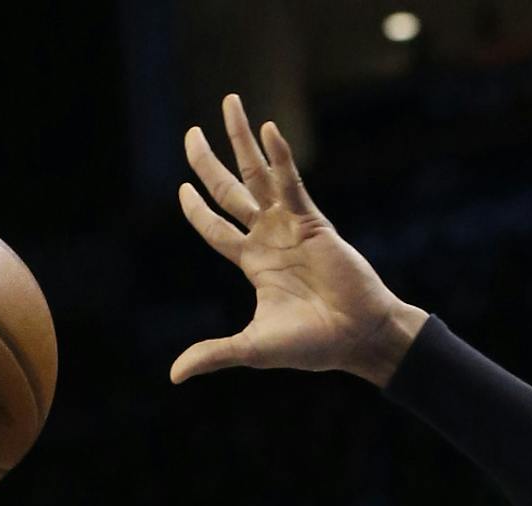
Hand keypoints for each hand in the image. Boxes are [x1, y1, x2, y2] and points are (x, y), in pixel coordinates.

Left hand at [172, 94, 426, 387]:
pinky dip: (281, 156)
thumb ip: (214, 353)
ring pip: (259, 174)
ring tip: (229, 102)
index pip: (216, 229)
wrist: (358, 337)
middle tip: (190, 133)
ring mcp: (292, 226)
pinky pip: (293, 182)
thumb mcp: (253, 348)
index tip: (181, 190)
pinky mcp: (315, 221)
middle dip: (208, 162)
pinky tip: (269, 128)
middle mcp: (269, 238)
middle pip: (229, 190)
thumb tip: (173, 376)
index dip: (197, 211)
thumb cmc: (313, 346)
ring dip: (243, 140)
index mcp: (254, 263)